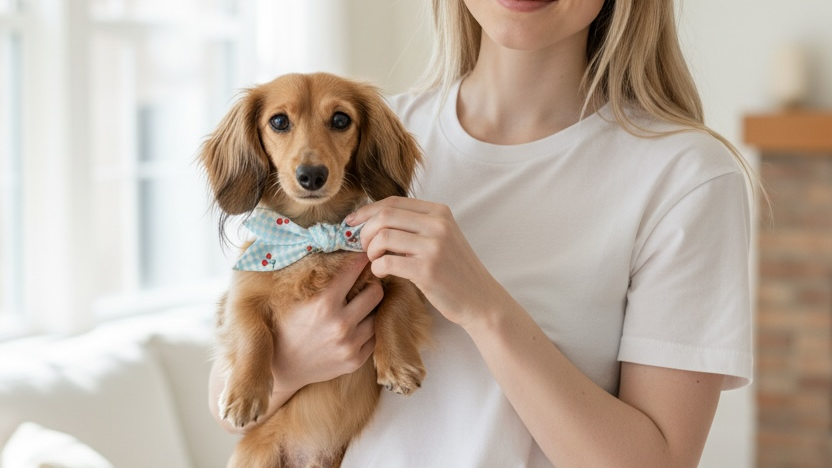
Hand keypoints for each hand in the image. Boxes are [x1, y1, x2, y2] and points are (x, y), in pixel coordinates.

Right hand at [270, 253, 382, 392]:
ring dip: (371, 309)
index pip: (354, 270)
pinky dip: (368, 329)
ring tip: (362, 305)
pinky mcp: (355, 360)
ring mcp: (349, 345)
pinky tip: (357, 325)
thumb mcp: (297, 299)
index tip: (365, 255)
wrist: (280, 369)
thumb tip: (341, 252)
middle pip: (376, 292)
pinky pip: (374, 337)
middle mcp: (340, 324)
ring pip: (378, 315)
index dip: (361, 259)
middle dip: (372, 284)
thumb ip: (319, 280)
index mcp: (323, 304)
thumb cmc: (286, 327)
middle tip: (366, 283)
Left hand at [347, 197, 506, 328]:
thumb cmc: (455, 270)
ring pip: (383, 237)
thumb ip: (415, 225)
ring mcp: (433, 246)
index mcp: (439, 212)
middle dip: (365, 232)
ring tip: (376, 261)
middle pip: (384, 216)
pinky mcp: (427, 270)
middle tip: (363, 247)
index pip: (392, 202)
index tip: (351, 223)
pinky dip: (377, 267)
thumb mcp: (442, 237)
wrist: (480, 299)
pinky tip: (382, 272)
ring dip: (370, 251)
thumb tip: (371, 220)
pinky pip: (387, 261)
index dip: (366, 211)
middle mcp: (438, 224)